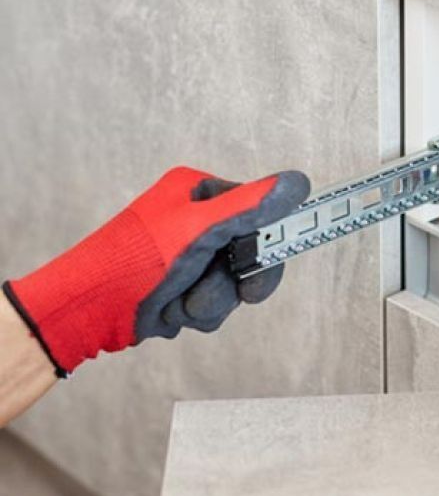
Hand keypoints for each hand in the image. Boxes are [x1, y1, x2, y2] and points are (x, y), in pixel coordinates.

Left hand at [2, 167, 309, 375]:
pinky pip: (214, 304)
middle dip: (234, 280)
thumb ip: (250, 207)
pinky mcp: (181, 288)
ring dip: (212, 300)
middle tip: (242, 292)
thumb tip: (297, 182)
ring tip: (180, 301)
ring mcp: (188, 256)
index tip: (268, 260)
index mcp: (198, 192)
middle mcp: (194, 220)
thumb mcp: (198, 230)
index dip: (266, 240)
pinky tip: (170, 311)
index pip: (257, 210)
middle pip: (248, 252)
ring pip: (232, 284)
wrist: (84, 312)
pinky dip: (196, 313)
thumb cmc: (134, 261)